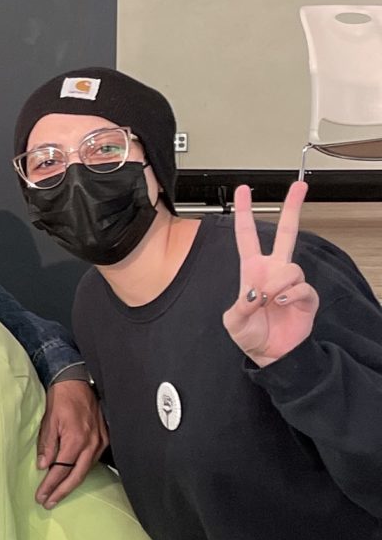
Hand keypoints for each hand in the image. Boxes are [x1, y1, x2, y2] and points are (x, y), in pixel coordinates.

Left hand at [34, 377, 105, 507]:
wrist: (77, 382)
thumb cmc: (61, 400)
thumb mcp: (49, 422)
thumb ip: (47, 445)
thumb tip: (44, 466)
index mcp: (76, 439)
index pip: (61, 470)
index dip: (51, 485)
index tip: (41, 496)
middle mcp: (91, 443)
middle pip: (76, 475)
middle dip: (62, 491)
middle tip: (48, 503)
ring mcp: (101, 441)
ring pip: (86, 469)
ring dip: (72, 483)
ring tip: (58, 494)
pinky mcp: (104, 438)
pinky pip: (93, 460)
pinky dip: (82, 471)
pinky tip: (73, 478)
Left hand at [226, 181, 317, 365]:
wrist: (270, 354)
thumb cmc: (250, 335)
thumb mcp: (233, 322)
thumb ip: (239, 307)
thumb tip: (254, 293)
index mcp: (252, 271)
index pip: (247, 237)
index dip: (245, 214)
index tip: (242, 191)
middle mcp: (274, 271)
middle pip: (286, 233)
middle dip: (292, 208)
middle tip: (299, 185)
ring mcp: (291, 283)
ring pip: (291, 267)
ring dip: (276, 285)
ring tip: (268, 301)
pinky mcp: (306, 297)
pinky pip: (301, 287)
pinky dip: (289, 296)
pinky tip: (279, 304)